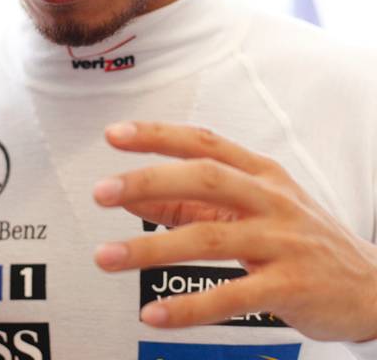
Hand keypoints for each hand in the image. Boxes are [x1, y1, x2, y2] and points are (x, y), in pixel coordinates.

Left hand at [93, 121, 376, 341]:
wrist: (370, 284)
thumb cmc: (297, 238)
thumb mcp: (251, 210)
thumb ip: (192, 204)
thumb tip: (133, 195)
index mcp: (260, 172)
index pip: (203, 142)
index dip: (158, 135)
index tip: (114, 134)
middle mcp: (270, 198)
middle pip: (205, 178)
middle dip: (150, 181)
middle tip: (101, 192)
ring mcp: (282, 241)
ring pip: (210, 238)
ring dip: (152, 249)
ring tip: (105, 258)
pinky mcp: (291, 286)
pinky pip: (233, 295)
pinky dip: (190, 307)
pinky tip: (153, 316)